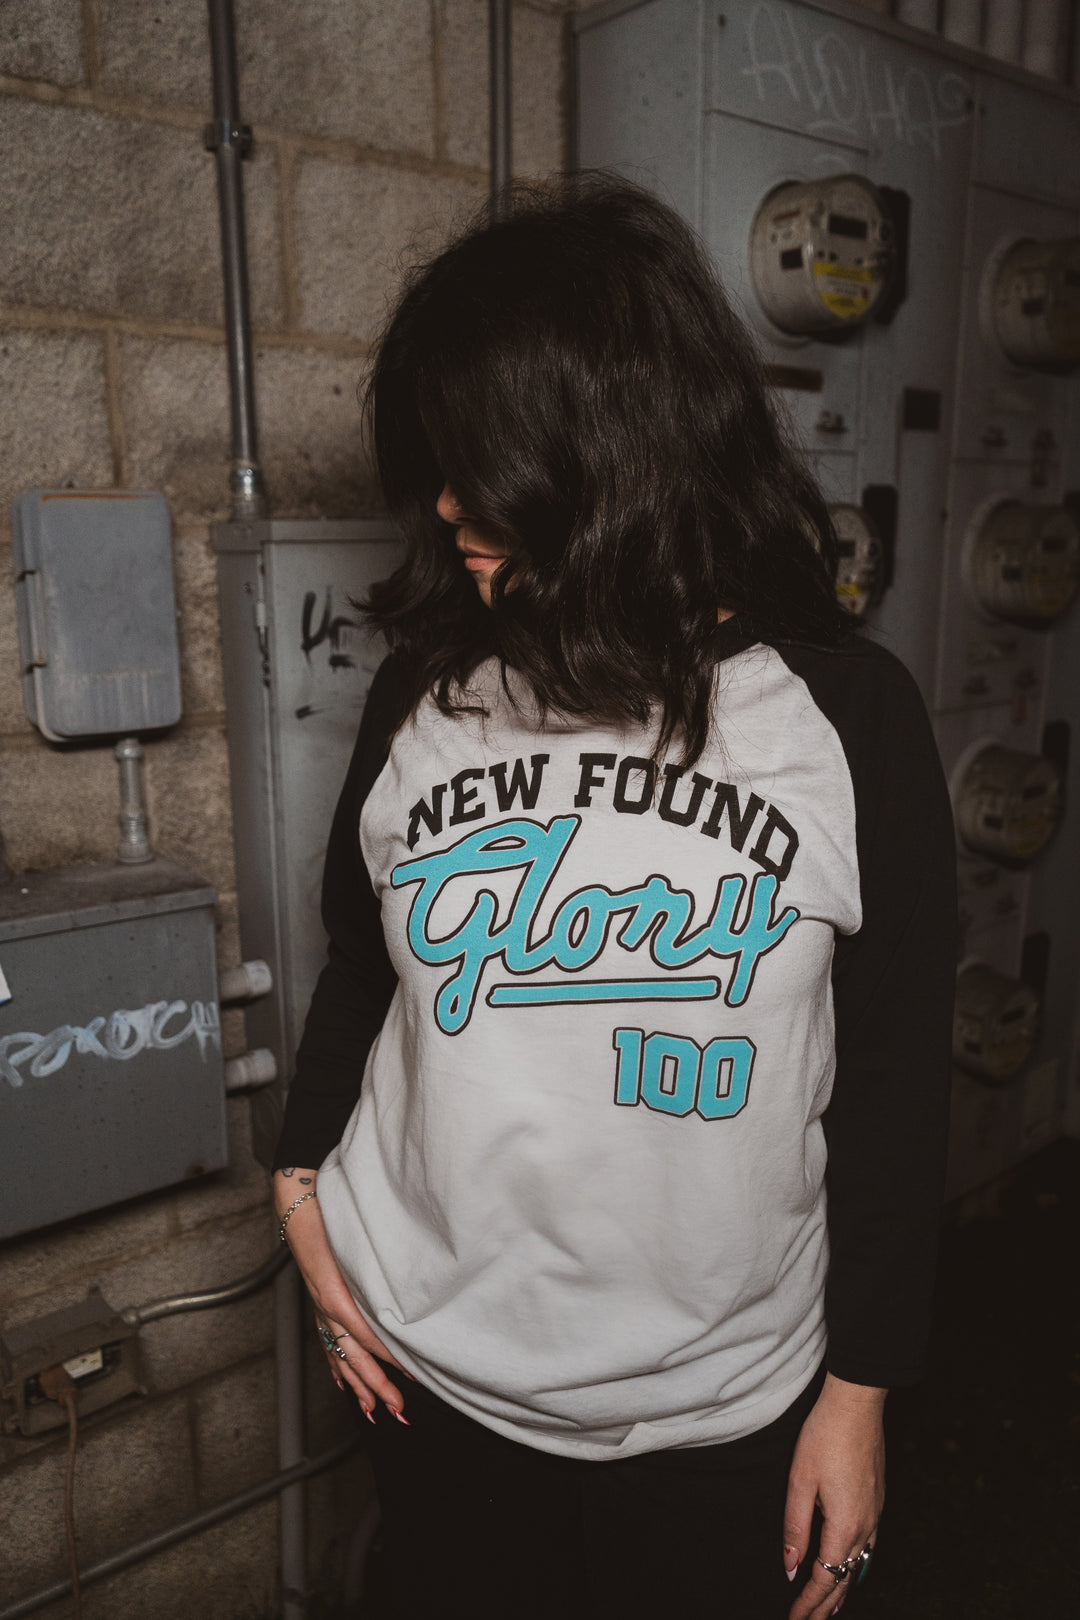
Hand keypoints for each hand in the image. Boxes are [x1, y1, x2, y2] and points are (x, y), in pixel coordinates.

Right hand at [275, 1168, 410, 1423]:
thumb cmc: (332, 1219)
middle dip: (376, 1385)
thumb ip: (378, 1274)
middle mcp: (327, 1308)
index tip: (411, 1375)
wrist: (300, 1206)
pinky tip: (344, 1386)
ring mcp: (320, 1309)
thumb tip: (403, 1301)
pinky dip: (337, 1368)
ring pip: (339, 1356)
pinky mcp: (319, 1305)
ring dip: (359, 1385)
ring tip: (375, 1411)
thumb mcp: (359, 1245)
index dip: (389, 1358)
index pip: (367, 1337)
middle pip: (353, 1356)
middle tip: (399, 1409)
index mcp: (337, 1295)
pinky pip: (327, 1345)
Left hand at [783, 1373, 885, 1618]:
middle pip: (845, 1578)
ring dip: (842, 1589)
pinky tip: (850, 1567)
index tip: (794, 1619)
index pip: (825, 1577)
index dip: (808, 1603)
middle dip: (825, 1605)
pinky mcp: (877, 1500)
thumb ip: (795, 1528)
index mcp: (844, 1525)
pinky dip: (855, 1567)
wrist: (857, 1404)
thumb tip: (791, 1568)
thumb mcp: (799, 1481)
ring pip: (859, 1565)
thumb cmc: (824, 1436)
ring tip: (829, 1609)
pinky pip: (868, 1547)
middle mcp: (865, 1526)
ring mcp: (875, 1513)